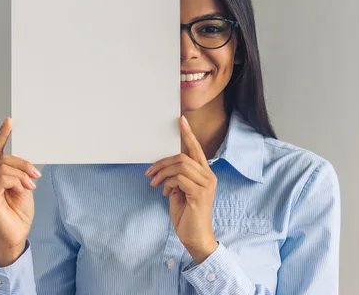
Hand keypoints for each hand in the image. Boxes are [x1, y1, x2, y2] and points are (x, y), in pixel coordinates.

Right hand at [0, 117, 40, 265]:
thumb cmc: (19, 213)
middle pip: (3, 158)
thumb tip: (25, 163)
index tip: (9, 121)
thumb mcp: (24, 187)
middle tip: (35, 176)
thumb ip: (21, 173)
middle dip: (23, 164)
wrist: (17, 234)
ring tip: (30, 185)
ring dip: (22, 174)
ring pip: (4, 166)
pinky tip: (24, 188)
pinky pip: (2, 178)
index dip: (2, 135)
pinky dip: (17, 180)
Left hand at [145, 115, 217, 263]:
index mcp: (205, 174)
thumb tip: (166, 171)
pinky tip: (165, 193)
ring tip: (154, 183)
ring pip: (180, 166)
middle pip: (183, 157)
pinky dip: (168, 184)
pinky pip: (179, 179)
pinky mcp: (200, 194)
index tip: (181, 120)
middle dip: (163, 162)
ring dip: (163, 173)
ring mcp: (206, 185)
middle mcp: (209, 176)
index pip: (196, 150)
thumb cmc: (188, 215)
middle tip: (149, 173)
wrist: (196, 238)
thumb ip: (177, 179)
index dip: (188, 135)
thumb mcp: (180, 193)